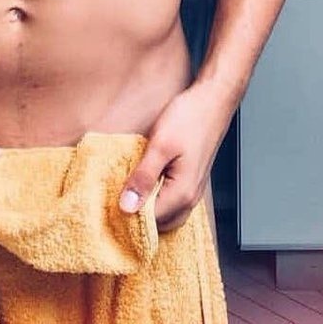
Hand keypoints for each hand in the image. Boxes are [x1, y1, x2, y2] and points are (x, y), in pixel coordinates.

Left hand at [118, 82, 232, 231]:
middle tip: (116, 196)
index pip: (148, 222)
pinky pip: (171, 200)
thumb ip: (143, 177)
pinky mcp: (191, 180)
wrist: (213, 100)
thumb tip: (126, 207)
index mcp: (182, 194)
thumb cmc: (190, 118)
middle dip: (137, 214)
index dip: (127, 215)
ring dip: (147, 206)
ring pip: (165, 213)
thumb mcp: (160, 145)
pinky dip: (157, 197)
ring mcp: (193, 190)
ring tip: (129, 188)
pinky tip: (145, 181)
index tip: (109, 203)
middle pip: (158, 223)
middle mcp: (190, 199)